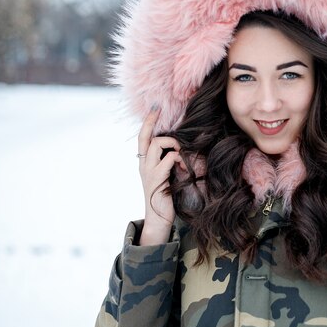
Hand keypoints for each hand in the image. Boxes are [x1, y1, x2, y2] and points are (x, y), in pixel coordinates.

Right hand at [137, 106, 183, 244]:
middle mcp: (144, 165)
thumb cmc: (166, 195)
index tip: (155, 108)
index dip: (148, 122)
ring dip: (174, 146)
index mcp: (145, 162)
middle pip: (147, 138)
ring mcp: (149, 171)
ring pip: (158, 144)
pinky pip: (169, 159)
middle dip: (161, 130)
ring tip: (182, 157)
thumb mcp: (166, 174)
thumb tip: (181, 147)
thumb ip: (168, 161)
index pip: (143, 137)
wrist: (158, 218)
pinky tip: (184, 169)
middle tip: (174, 135)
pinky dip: (179, 159)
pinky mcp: (157, 179)